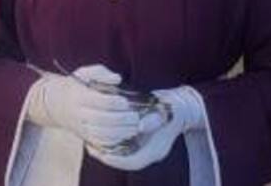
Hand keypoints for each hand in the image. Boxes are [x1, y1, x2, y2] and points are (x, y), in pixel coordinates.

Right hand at [26, 65, 144, 150]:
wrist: (57, 104)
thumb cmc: (76, 86)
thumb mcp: (84, 73)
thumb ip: (101, 72)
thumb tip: (118, 79)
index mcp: (79, 97)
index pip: (99, 101)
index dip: (115, 102)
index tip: (126, 102)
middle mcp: (79, 114)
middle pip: (102, 120)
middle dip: (121, 120)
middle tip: (136, 117)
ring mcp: (81, 128)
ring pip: (101, 134)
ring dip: (121, 133)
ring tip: (135, 127)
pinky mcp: (84, 137)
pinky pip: (100, 143)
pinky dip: (114, 141)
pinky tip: (126, 135)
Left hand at [88, 86, 202, 171]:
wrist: (179, 106)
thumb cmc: (172, 107)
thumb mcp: (166, 111)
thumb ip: (154, 119)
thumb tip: (141, 126)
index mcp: (157, 150)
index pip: (134, 162)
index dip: (117, 161)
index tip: (102, 154)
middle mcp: (150, 153)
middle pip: (126, 162)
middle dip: (108, 157)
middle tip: (91, 148)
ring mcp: (146, 148)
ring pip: (123, 156)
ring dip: (107, 151)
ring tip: (91, 143)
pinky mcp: (141, 142)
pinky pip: (124, 148)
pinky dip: (112, 144)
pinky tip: (100, 135)